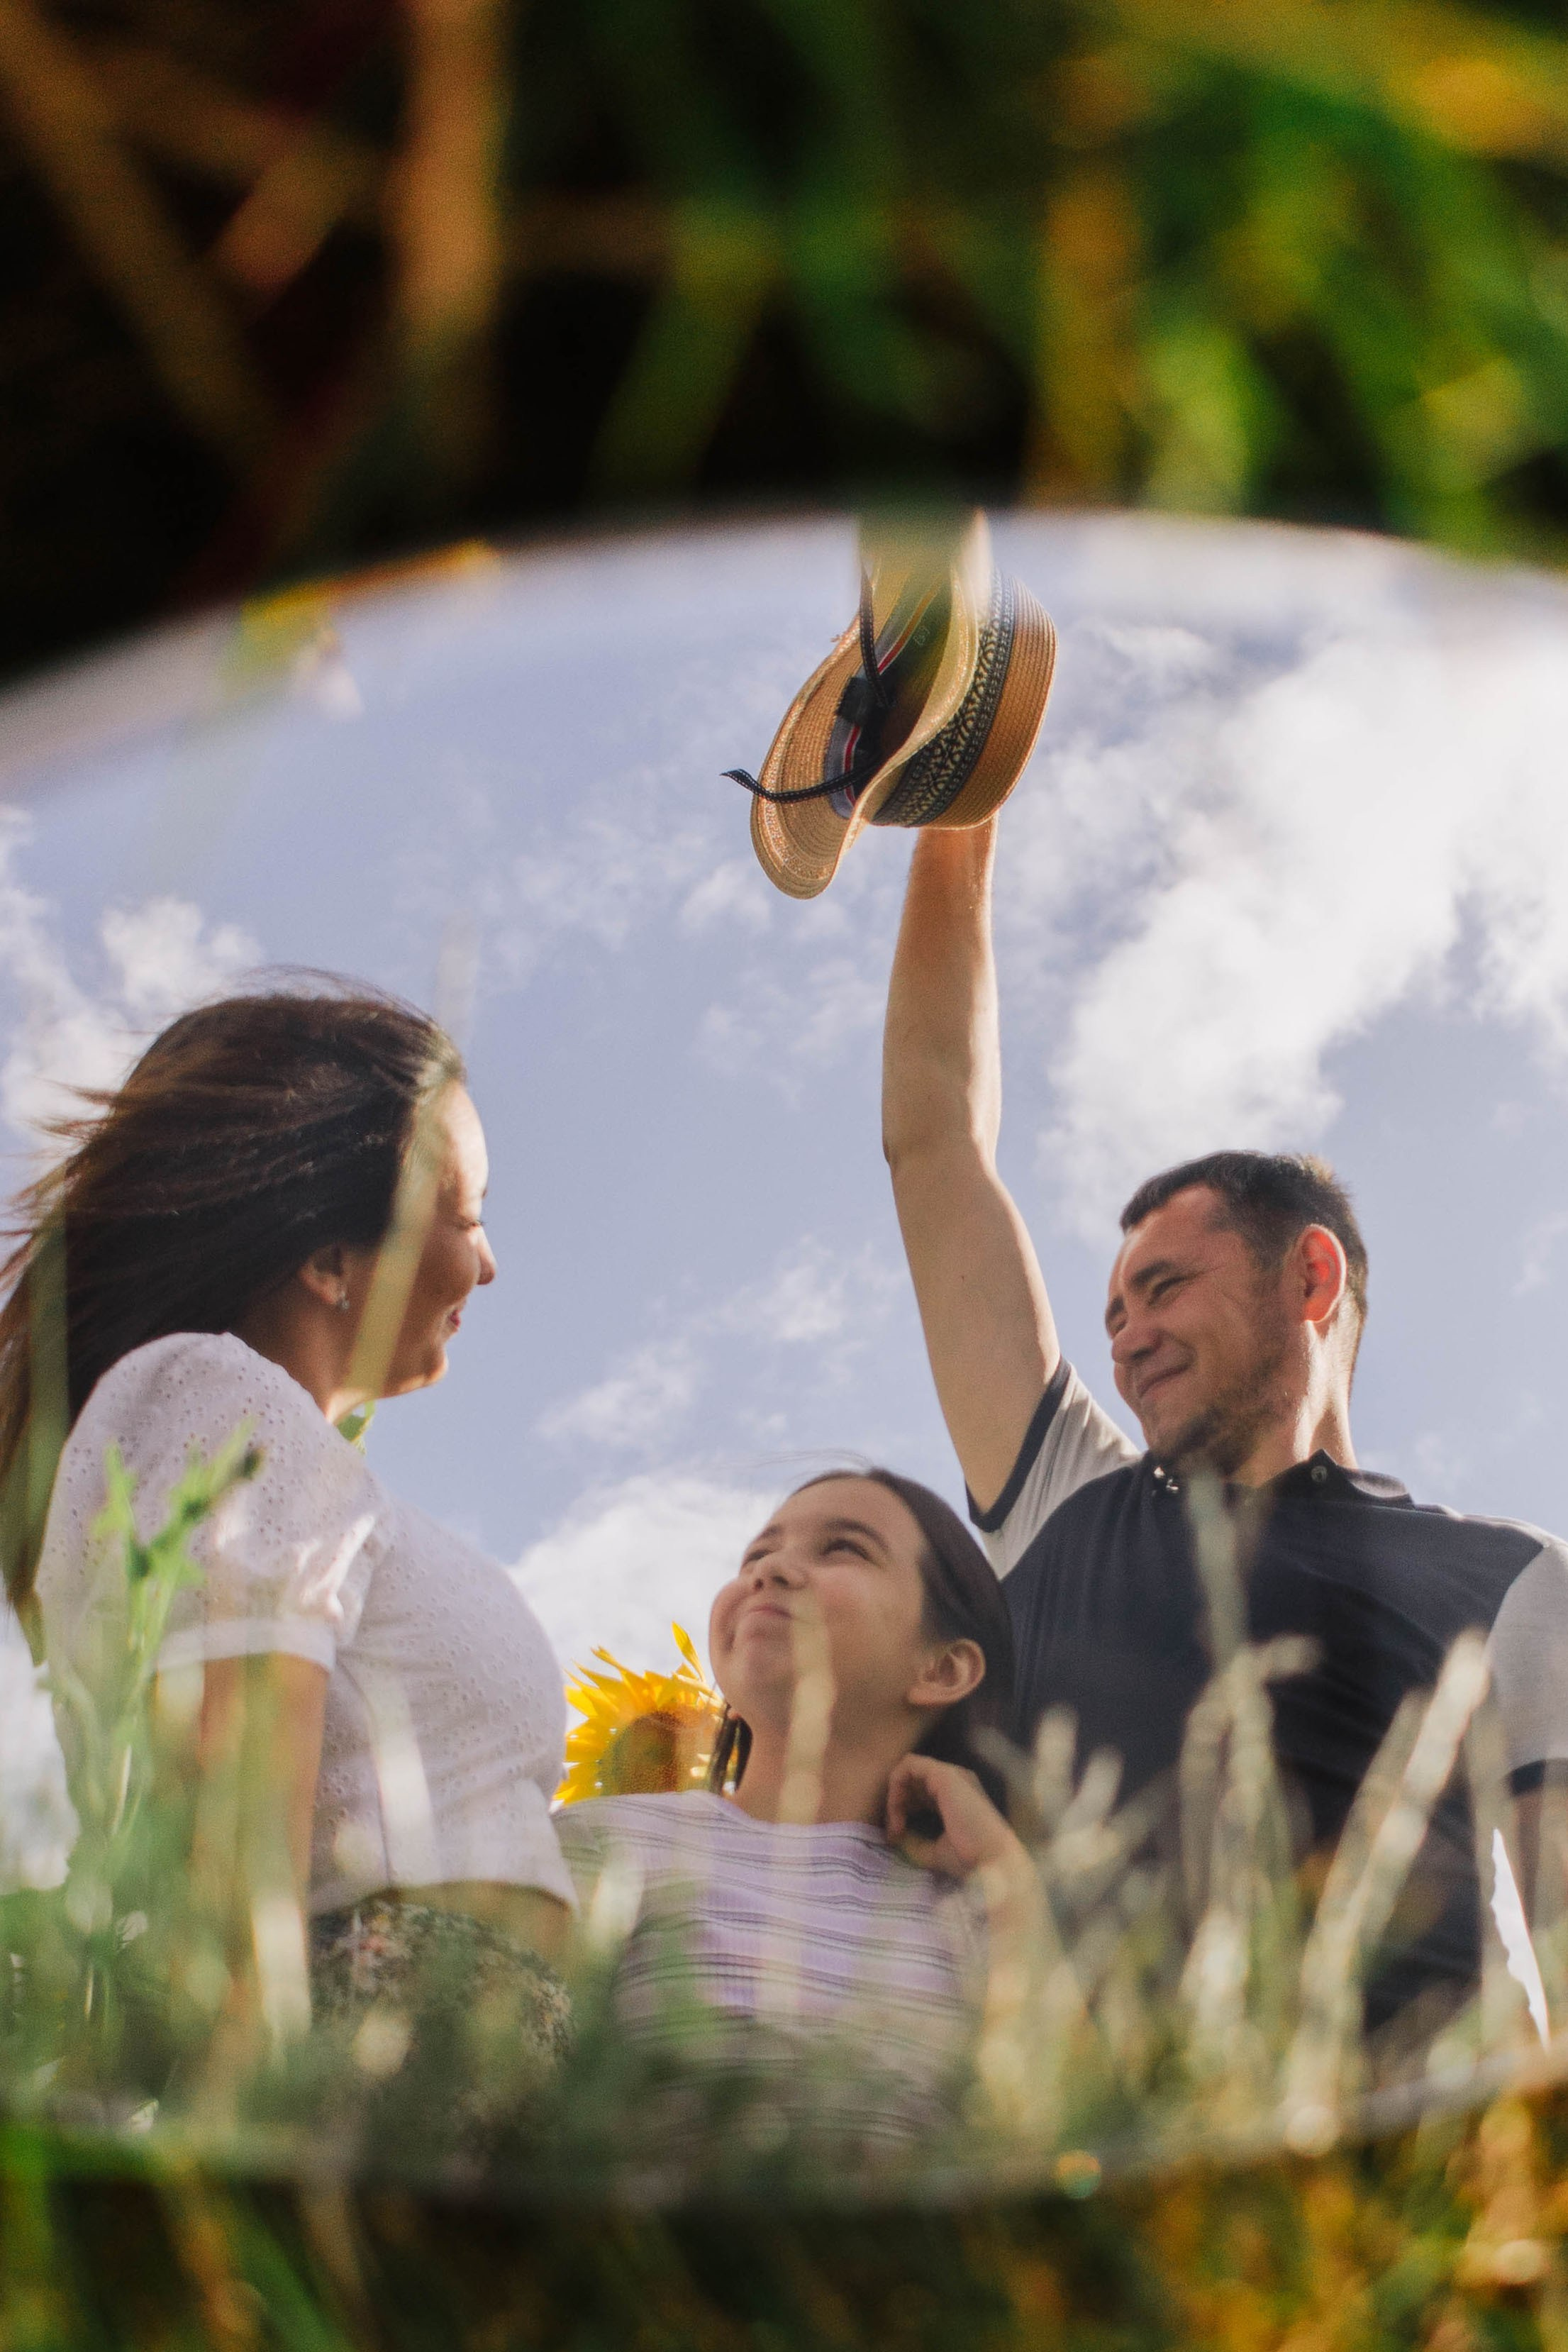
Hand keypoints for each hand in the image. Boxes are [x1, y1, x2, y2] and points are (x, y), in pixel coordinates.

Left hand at [885, 1753, 1024, 1880]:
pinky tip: (897, 1809)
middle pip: (912, 1781)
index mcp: (954, 1797)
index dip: (902, 1810)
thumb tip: (894, 1835)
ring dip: (894, 1796)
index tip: (896, 1838)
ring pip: (908, 1771)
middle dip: (895, 1804)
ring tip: (896, 1826)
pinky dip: (896, 1784)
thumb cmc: (969, 1858)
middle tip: (893, 1833)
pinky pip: (909, 1765)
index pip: (920, 1793)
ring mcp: (951, 1774)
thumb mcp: (934, 1851)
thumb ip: (914, 1842)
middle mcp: (954, 1781)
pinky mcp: (944, 1774)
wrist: (991, 1860)